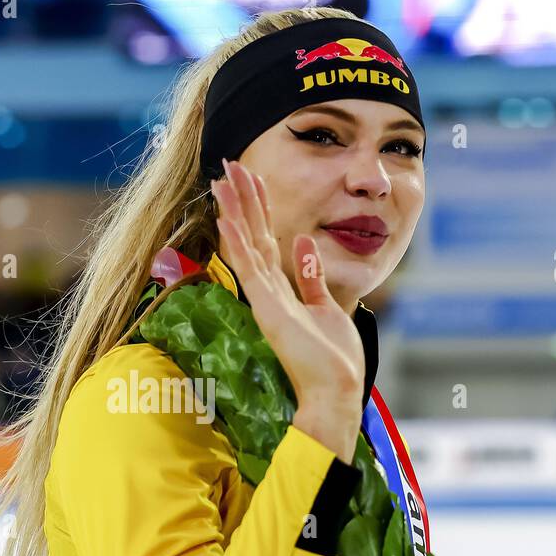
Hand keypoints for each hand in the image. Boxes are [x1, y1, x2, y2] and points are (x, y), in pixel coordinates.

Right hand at [212, 158, 363, 461]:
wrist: (333, 390)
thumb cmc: (332, 360)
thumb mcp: (327, 307)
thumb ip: (312, 277)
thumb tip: (305, 243)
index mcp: (283, 290)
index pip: (267, 240)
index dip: (259, 208)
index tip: (252, 178)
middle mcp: (269, 291)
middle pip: (252, 235)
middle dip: (242, 199)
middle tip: (230, 165)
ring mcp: (265, 299)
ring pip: (246, 245)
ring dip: (234, 211)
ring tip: (222, 180)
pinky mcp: (268, 308)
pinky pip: (250, 269)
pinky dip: (238, 244)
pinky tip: (227, 220)